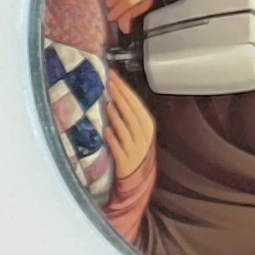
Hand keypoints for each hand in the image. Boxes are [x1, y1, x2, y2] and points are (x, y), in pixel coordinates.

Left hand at [100, 76, 157, 239]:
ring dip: (118, 116)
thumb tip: (114, 93)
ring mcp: (135, 149)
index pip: (136, 104)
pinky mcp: (125, 161)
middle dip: (120, 97)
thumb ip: (128, 114)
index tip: (113, 76)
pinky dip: (113, 140)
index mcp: (147, 126)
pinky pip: (119, 148)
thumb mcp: (136, 130)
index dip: (125, 90)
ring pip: (127, 130)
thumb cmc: (134, 148)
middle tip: (109, 82)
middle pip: (132, 113)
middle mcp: (143, 136)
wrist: (137, 177)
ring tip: (108, 103)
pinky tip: (106, 131)